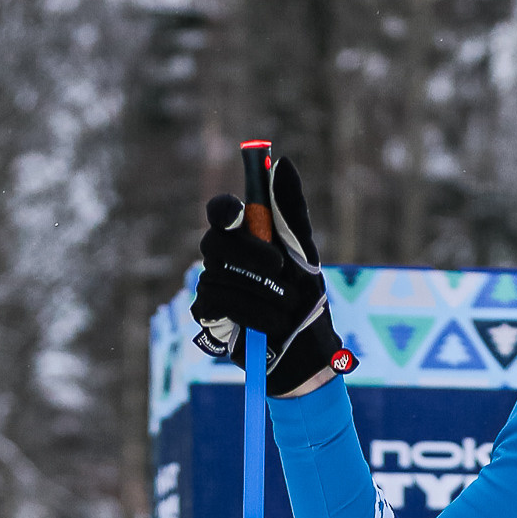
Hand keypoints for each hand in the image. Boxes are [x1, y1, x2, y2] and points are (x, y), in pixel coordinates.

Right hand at [190, 153, 355, 397]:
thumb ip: (292, 213)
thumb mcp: (305, 255)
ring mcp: (212, 286)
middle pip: (214, 241)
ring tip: (285, 308)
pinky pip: (217, 303)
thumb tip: (283, 164)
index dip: (224, 208)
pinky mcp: (209, 316)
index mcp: (244, 239)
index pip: (221, 212)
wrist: (307, 353)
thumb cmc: (307, 302)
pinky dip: (251, 312)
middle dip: (249, 253)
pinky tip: (269, 324)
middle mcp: (223, 259)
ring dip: (261, 292)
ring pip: (218, 275)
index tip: (238, 212)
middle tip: (279, 268)